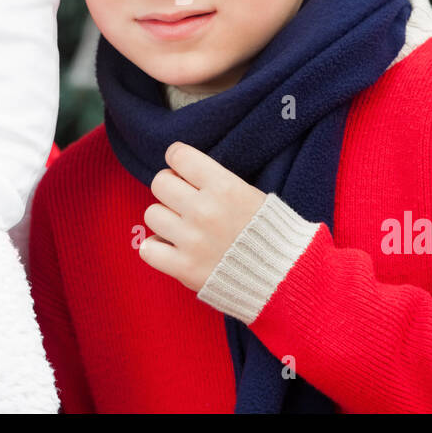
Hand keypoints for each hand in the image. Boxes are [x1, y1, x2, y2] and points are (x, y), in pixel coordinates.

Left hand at [139, 141, 267, 292]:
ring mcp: (192, 240)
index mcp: (224, 187)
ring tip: (181, 228)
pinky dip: (156, 249)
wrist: (284, 277)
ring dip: (164, 219)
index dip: (177, 159)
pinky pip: (147, 249)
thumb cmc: (268, 232)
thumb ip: (215, 181)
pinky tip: (172, 249)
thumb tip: (182, 171)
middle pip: (160, 183)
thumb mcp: (249, 194)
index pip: (178, 155)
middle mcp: (204, 210)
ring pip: (151, 214)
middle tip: (181, 200)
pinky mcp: (185, 268)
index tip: (181, 168)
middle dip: (169, 189)